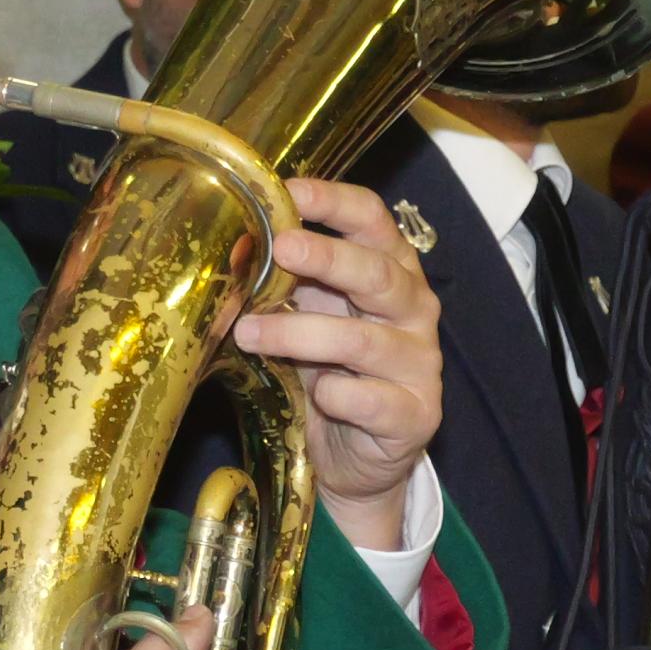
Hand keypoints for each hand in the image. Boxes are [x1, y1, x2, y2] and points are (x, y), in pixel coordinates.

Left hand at [230, 175, 442, 550]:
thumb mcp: (305, 317)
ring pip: (365, 340)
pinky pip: (373, 400)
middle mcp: (413, 310)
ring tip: (249, 332)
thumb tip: (231, 248)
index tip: (289, 191)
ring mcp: (419, 364)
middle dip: (328, 258)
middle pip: (379, 274)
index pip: (373, 221)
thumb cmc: (328, 372)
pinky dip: (339, 395)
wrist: (355, 458)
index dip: (335, 202)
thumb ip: (283, 284)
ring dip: (303, 333)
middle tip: (280, 247)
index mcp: (390, 271)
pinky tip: (316, 395)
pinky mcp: (415, 415)